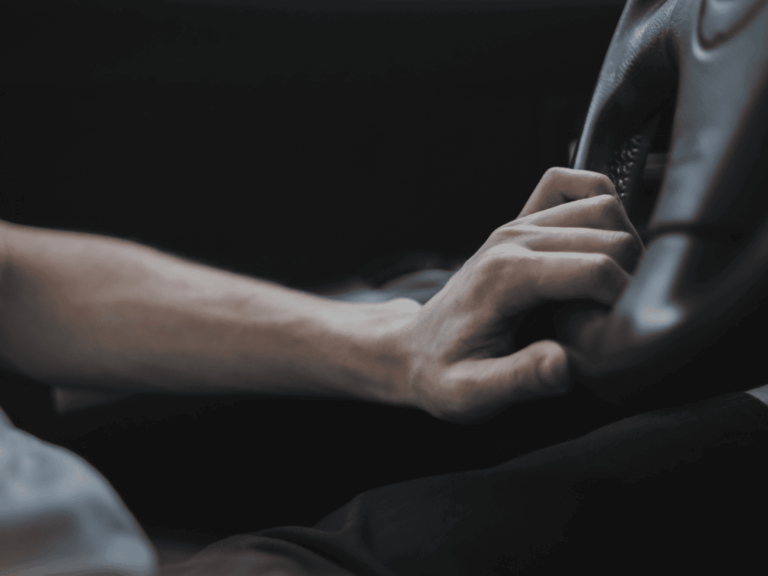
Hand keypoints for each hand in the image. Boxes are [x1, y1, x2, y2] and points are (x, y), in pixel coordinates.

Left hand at [399, 168, 644, 422]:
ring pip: (604, 207)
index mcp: (506, 276)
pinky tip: (597, 242)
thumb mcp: (472, 392)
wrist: (413, 349)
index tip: (619, 333)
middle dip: (630, 277)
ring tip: (609, 290)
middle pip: (610, 236)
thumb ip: (520, 379)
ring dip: (624, 243)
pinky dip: (599, 202)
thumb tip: (566, 363)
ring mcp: (518, 226)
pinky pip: (574, 186)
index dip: (625, 301)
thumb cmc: (442, 372)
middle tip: (614, 317)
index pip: (596, 268)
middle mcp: (513, 240)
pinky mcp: (522, 224)